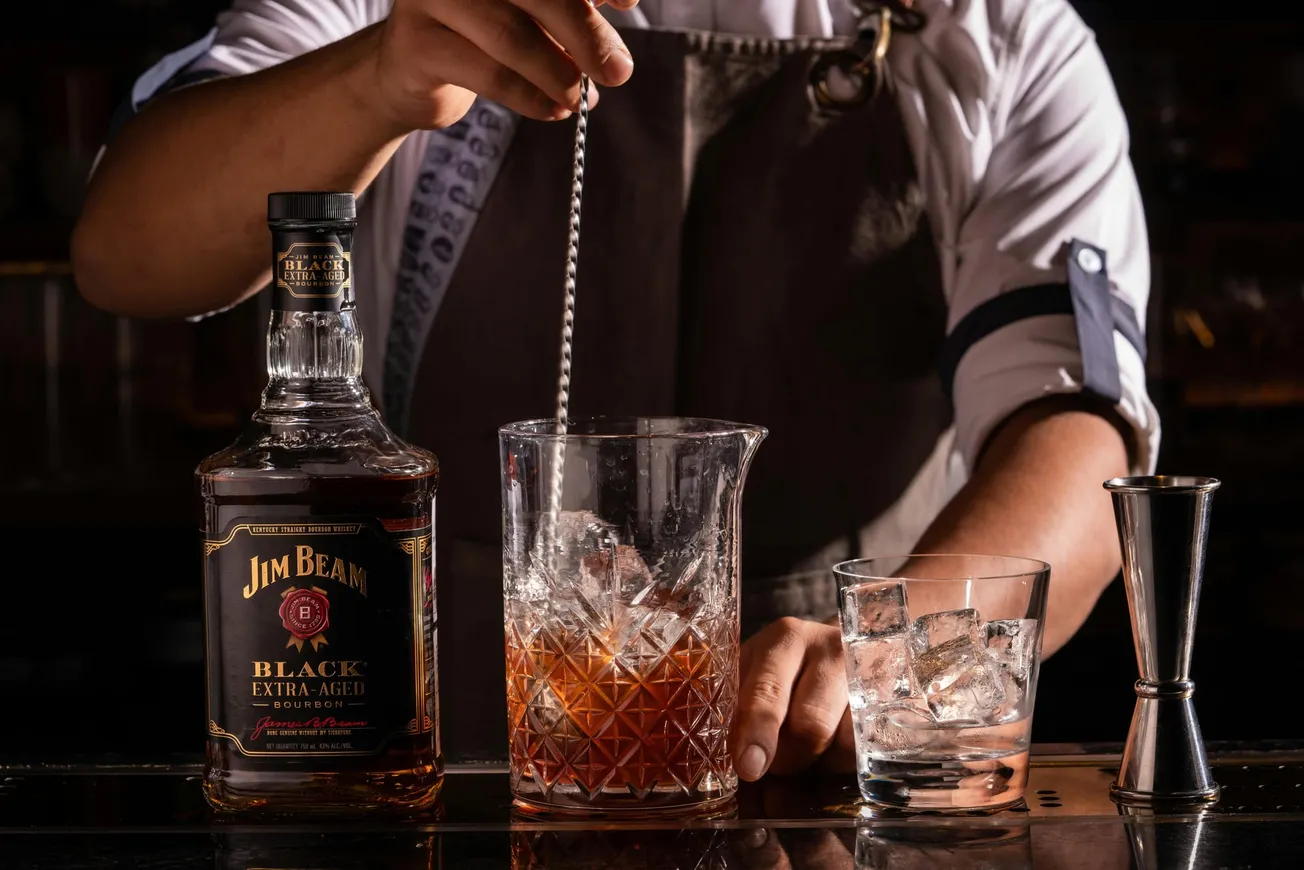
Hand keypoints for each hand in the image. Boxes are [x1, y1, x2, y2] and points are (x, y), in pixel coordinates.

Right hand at [368, 0, 638, 130]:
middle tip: (618, 71)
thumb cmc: (482, 32)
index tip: (628, 2)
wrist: (410, 69)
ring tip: (581, 100)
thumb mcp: (534, 10)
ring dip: (559, 75)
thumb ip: (575, 2)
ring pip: (512, 36)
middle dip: (585, 33)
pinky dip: (530, 98)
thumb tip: (624, 1)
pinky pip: (488, 74)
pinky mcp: (418, 45)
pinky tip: (554, 110)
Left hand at [731, 617, 855, 780]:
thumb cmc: (785, 671)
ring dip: (819, 762)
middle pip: (811, 724)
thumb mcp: (753, 675)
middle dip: (789, 757)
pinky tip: (834, 745)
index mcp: (784, 640)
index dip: (758, 733)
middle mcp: (830, 649)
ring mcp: (869, 673)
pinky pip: (868, 749)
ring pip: (843, 742)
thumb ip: (738, 711)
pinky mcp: (895, 698)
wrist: (841, 651)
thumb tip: (738, 762)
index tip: (749, 766)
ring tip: (808, 747)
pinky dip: (844, 761)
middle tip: (778, 762)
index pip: (769, 690)